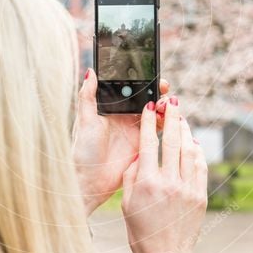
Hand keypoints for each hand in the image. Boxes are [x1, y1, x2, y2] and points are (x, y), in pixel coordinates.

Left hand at [73, 69, 169, 215]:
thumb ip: (88, 96)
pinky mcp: (142, 143)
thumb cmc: (82, 150)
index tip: (151, 76)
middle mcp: (123, 116)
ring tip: (165, 105)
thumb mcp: (84, 120)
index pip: (128, 89)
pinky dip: (166, 121)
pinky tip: (170, 118)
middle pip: (144, 98)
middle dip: (156, 91)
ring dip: (162, 106)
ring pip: (154, 111)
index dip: (141, 81)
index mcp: (110, 107)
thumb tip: (90, 71)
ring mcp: (134, 129)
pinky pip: (158, 129)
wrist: (90, 180)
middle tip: (163, 88)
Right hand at [121, 98, 207, 252]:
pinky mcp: (200, 196)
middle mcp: (168, 183)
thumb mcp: (126, 202)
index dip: (149, 122)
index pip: (148, 143)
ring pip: (189, 150)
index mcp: (146, 183)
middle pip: (172, 141)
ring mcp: (187, 189)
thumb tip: (141, 152)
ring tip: (181, 119)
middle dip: (171, 117)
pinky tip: (192, 143)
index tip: (150, 108)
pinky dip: (197, 152)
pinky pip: (200, 166)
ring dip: (185, 131)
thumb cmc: (140, 232)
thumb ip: (132, 174)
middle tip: (171, 101)